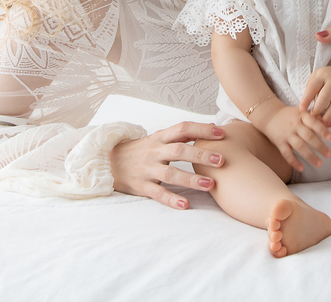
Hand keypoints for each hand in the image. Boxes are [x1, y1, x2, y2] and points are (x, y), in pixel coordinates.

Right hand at [109, 121, 225, 209]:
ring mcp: (147, 170)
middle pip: (179, 151)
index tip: (222, 133)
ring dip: (191, 180)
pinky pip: (157, 193)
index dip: (202, 129)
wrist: (108, 162)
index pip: (183, 129)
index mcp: (160, 138)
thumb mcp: (159, 138)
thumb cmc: (141, 150)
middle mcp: (154, 152)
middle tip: (222, 160)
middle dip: (201, 155)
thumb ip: (182, 134)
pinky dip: (171, 199)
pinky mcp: (141, 186)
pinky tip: (185, 205)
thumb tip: (212, 126)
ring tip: (210, 185)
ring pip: (170, 174)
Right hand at [259, 103, 330, 172]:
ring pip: (299, 146)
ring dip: (310, 156)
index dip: (322, 130)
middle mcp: (295, 125)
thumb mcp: (301, 112)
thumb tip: (330, 122)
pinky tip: (301, 168)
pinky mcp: (279, 142)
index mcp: (302, 116)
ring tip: (319, 164)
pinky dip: (294, 162)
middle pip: (308, 136)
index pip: (313, 122)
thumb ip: (314, 118)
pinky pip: (287, 154)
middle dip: (319, 146)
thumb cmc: (290, 115)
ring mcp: (287, 134)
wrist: (269, 115)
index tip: (330, 138)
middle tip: (329, 155)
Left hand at [301, 63, 330, 125]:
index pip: (313, 87)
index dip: (306, 99)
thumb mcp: (316, 77)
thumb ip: (310, 89)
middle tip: (313, 117)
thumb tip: (304, 106)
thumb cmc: (326, 78)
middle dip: (318, 108)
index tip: (301, 109)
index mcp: (322, 76)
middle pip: (325, 95)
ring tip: (324, 122)